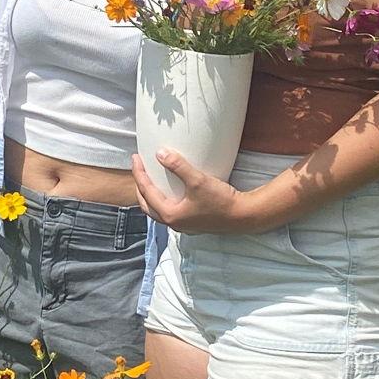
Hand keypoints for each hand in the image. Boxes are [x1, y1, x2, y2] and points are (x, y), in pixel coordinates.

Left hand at [131, 149, 259, 233]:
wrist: (243, 216)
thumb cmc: (221, 201)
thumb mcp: (198, 180)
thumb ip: (178, 166)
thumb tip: (160, 153)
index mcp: (170, 214)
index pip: (146, 191)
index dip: (139, 173)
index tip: (135, 158)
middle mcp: (174, 223)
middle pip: (147, 205)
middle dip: (140, 187)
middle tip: (139, 170)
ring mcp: (184, 225)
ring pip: (158, 211)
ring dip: (151, 196)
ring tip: (151, 180)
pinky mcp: (193, 223)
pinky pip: (171, 211)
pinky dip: (164, 201)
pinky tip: (171, 191)